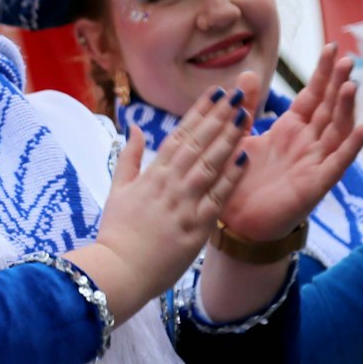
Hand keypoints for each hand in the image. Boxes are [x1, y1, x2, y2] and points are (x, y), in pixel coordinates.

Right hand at [66, 79, 251, 325]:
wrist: (118, 271)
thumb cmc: (116, 234)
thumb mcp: (117, 191)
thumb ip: (128, 158)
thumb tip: (134, 129)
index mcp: (152, 174)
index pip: (180, 135)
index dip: (200, 112)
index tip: (216, 92)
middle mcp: (169, 183)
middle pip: (198, 143)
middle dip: (219, 116)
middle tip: (240, 92)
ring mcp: (183, 203)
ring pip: (210, 163)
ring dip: (229, 137)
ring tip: (246, 114)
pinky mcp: (196, 226)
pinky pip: (218, 196)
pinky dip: (232, 175)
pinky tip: (246, 156)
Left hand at [218, 47, 362, 241]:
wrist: (235, 223)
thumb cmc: (239, 182)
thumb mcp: (238, 137)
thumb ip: (245, 107)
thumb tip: (248, 73)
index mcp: (291, 129)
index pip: (312, 95)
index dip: (322, 73)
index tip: (331, 47)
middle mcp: (308, 143)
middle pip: (329, 108)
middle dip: (338, 83)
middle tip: (347, 59)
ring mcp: (316, 162)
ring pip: (338, 130)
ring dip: (347, 109)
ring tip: (352, 85)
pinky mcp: (317, 184)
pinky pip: (339, 162)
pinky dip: (353, 146)